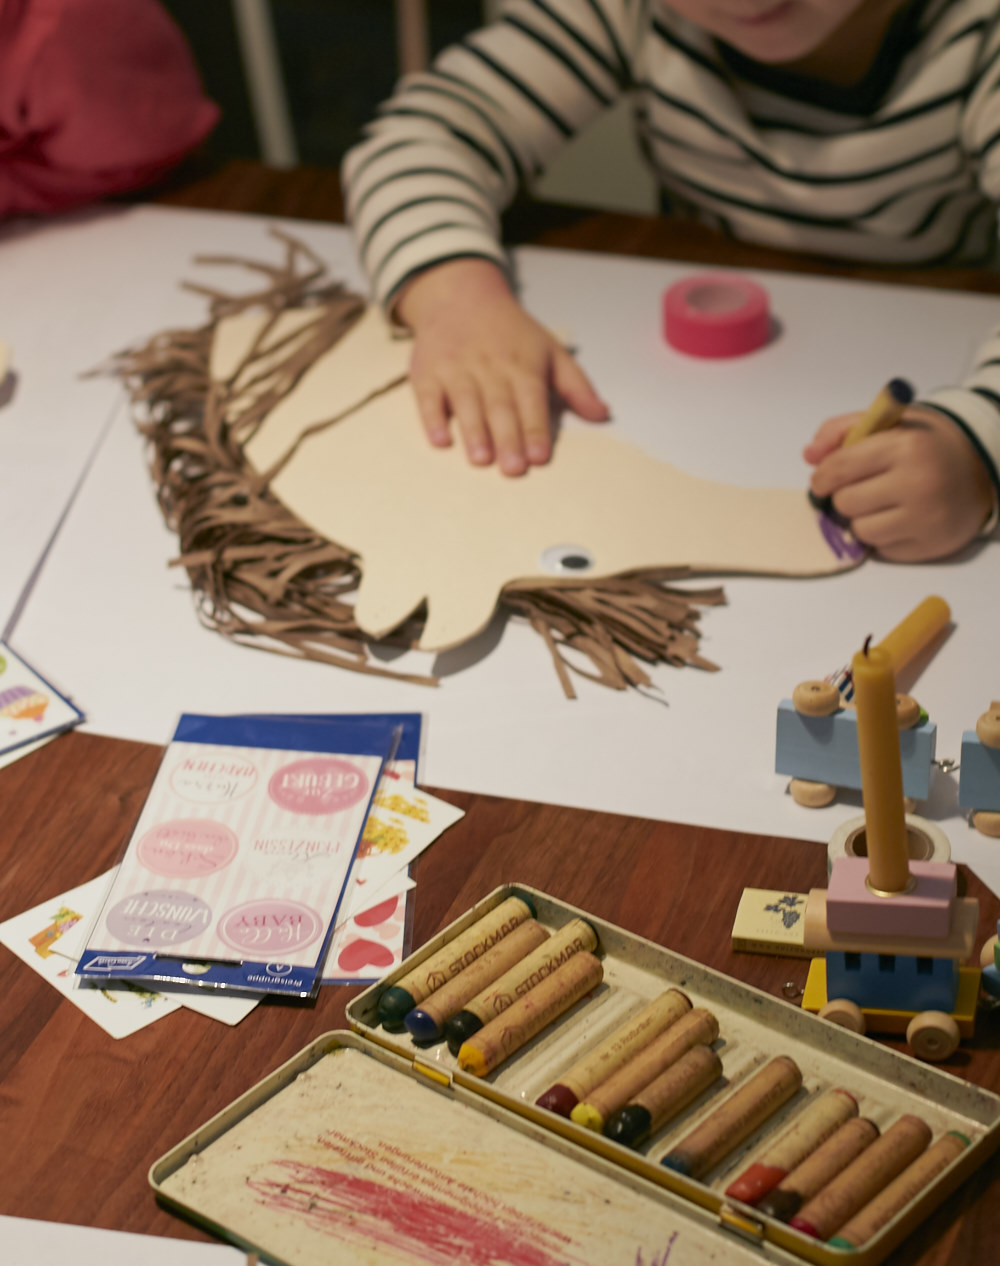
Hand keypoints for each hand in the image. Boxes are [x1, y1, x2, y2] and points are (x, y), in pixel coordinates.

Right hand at [394, 258, 608, 474]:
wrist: (461, 297)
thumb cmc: (512, 334)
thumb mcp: (551, 351)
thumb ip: (576, 387)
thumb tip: (603, 415)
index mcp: (523, 365)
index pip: (532, 400)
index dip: (536, 429)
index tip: (540, 456)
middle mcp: (490, 367)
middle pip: (500, 407)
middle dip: (507, 438)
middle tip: (513, 469)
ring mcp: (457, 369)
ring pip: (466, 403)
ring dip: (473, 432)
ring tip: (481, 459)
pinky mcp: (428, 371)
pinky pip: (429, 397)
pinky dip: (432, 418)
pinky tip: (439, 440)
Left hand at [804, 407, 994, 561]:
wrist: (979, 468)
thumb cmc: (923, 443)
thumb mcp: (887, 423)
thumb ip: (841, 431)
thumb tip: (809, 456)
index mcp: (906, 446)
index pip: (840, 468)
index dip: (822, 477)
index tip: (822, 481)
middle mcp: (918, 483)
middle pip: (845, 503)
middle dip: (846, 495)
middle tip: (863, 488)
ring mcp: (927, 518)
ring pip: (861, 530)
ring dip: (863, 518)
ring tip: (883, 503)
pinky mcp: (931, 546)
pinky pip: (882, 550)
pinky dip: (884, 536)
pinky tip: (901, 518)